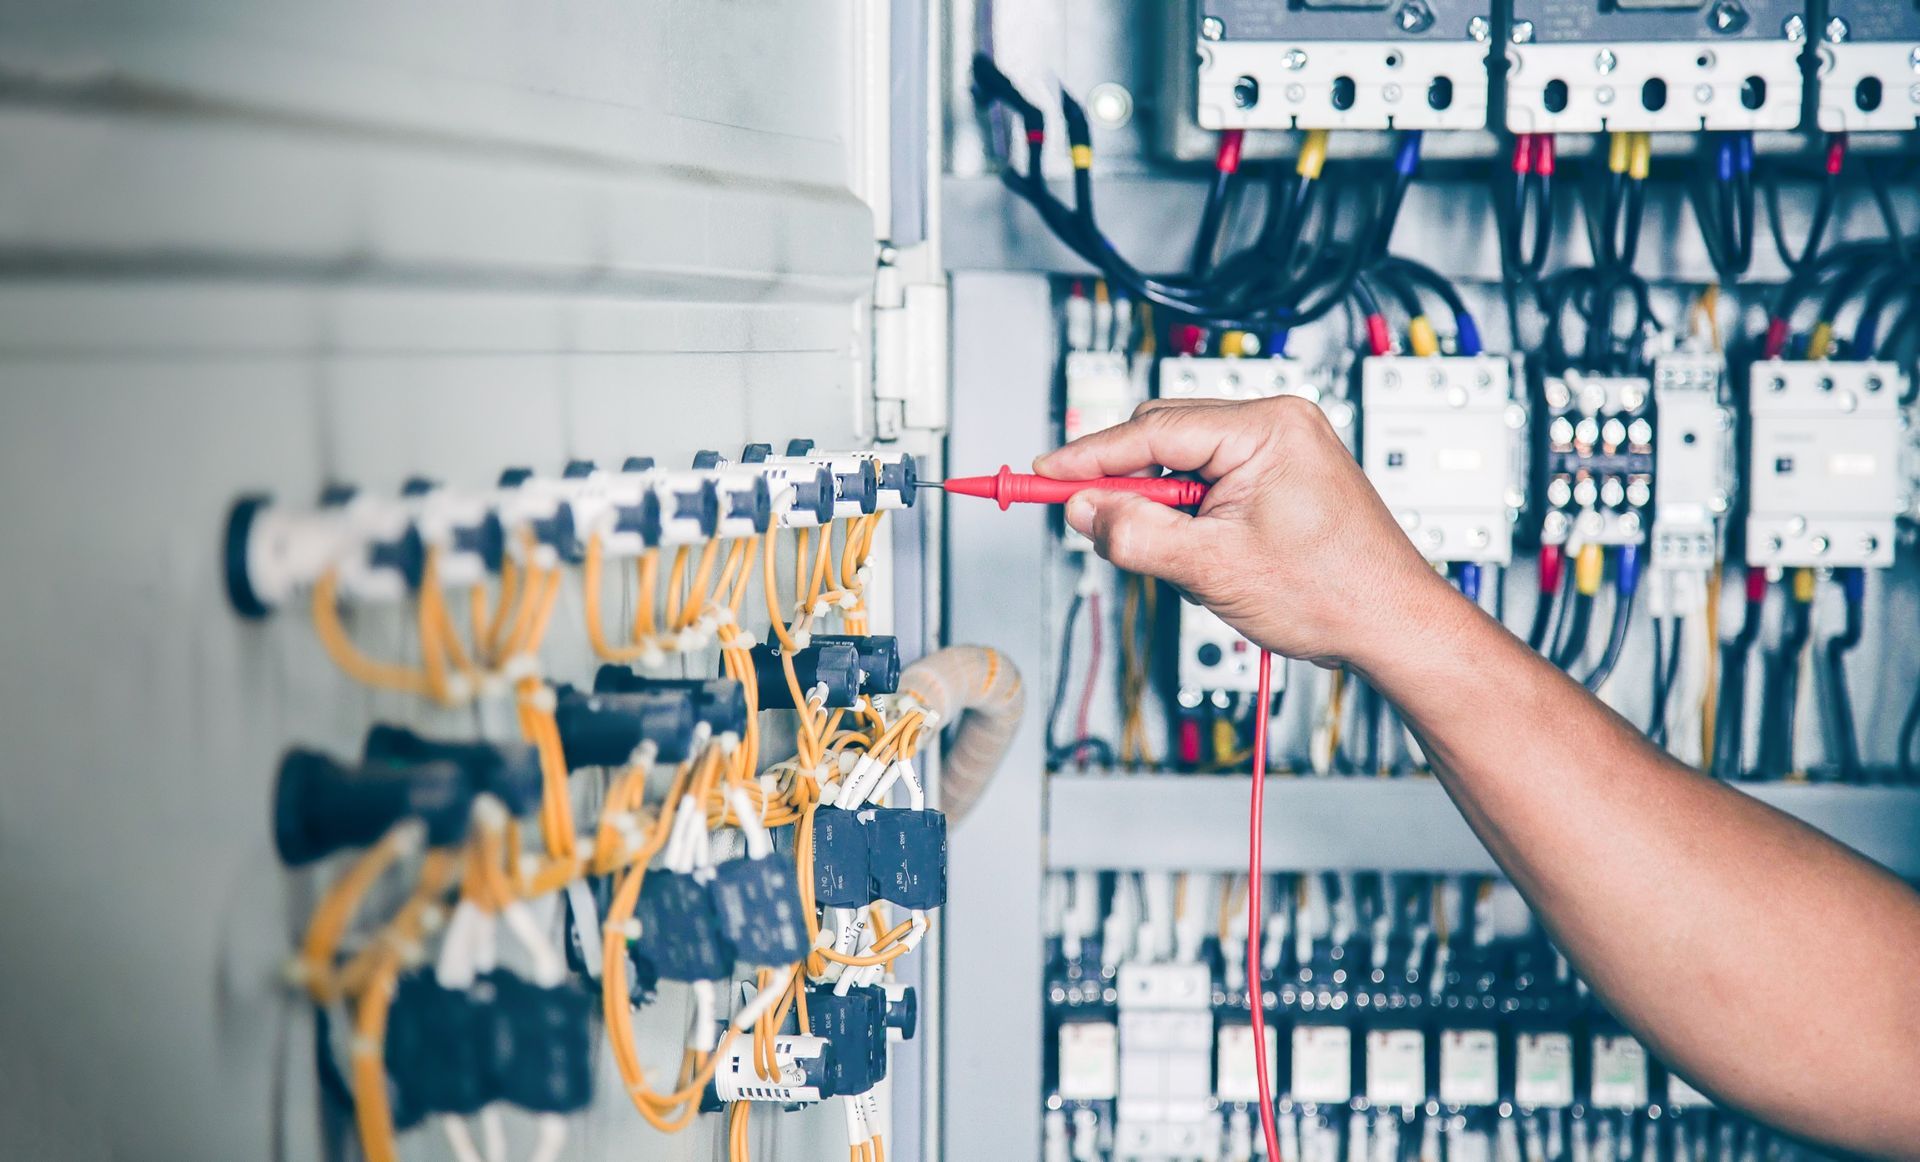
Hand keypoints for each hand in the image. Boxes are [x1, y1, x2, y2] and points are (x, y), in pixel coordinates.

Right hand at [1035, 395, 1463, 670]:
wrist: (1395, 626)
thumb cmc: (1336, 594)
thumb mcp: (1213, 569)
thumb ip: (1138, 534)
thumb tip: (1084, 511)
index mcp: (1267, 429)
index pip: (1151, 430)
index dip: (1088, 457)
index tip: (1042, 473)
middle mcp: (1278, 426)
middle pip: (1163, 438)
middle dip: (1125, 485)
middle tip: (1087, 522)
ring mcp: (1284, 449)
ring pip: (1183, 465)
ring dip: (1162, 509)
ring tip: (1182, 561)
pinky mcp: (1283, 477)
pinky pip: (1211, 482)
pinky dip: (1190, 516)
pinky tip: (1204, 556)